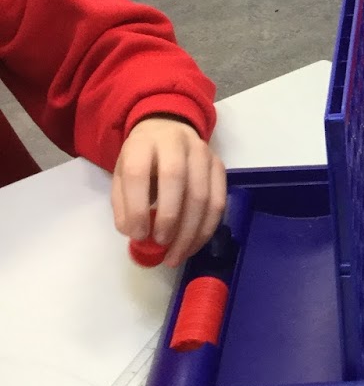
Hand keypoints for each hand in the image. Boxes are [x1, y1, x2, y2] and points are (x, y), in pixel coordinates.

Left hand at [111, 117, 226, 268]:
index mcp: (142, 144)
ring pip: (203, 194)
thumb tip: (137, 235)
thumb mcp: (121, 175)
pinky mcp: (220, 166)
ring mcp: (202, 152)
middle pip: (176, 179)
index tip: (137, 236)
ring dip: (190, 231)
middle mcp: (175, 143)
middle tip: (161, 245)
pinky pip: (219, 202)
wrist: (167, 130)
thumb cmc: (142, 159)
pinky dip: (206, 229)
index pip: (138, 173)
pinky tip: (192, 245)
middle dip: (169, 218)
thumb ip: (124, 205)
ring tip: (176, 255)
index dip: (137, 207)